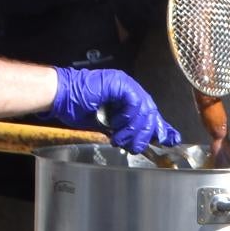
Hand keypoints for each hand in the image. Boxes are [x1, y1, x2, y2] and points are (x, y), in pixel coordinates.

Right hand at [47, 66, 176, 151]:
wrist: (60, 96)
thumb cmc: (77, 109)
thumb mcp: (107, 125)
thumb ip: (124, 130)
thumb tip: (139, 143)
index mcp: (127, 97)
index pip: (150, 112)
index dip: (161, 127)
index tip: (169, 140)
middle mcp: (129, 89)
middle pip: (150, 112)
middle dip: (146, 133)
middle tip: (135, 147)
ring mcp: (125, 84)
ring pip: (144, 109)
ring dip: (134, 130)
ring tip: (121, 140)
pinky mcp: (119, 83)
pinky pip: (133, 102)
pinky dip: (127, 117)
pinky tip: (116, 126)